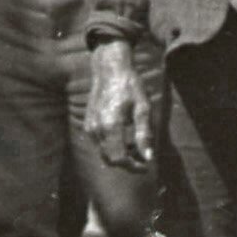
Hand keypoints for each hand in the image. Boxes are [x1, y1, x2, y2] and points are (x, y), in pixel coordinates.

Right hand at [85, 41, 154, 173]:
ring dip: (120, 155)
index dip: (133, 166)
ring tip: (136, 145)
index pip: (119, 159)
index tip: (146, 165)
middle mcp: (96, 130)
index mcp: (110, 126)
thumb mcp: (143, 107)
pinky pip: (99, 143)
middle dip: (127, 163)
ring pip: (104, 153)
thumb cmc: (130, 86)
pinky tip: (125, 136)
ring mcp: (90, 127)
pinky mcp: (88, 124)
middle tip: (143, 157)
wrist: (110, 70)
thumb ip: (144, 134)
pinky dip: (112, 146)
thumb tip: (148, 157)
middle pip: (110, 159)